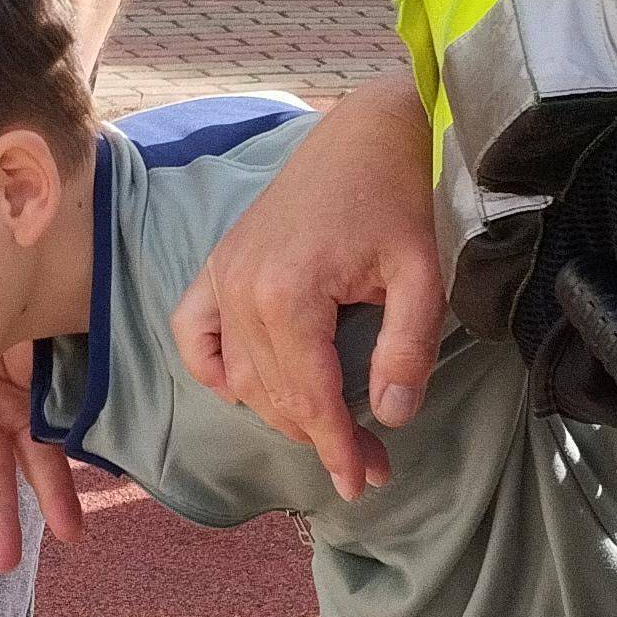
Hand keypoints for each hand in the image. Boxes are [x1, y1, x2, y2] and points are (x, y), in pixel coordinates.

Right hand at [170, 77, 444, 502]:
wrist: (365, 133)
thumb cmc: (397, 197)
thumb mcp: (422, 273)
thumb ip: (407, 348)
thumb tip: (390, 415)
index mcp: (289, 292)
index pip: (309, 396)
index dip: (337, 448)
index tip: (364, 483)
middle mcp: (242, 288)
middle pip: (274, 395)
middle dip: (321, 439)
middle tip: (371, 463)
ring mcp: (222, 275)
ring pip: (240, 377)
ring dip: (282, 414)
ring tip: (333, 434)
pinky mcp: (218, 264)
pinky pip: (195, 336)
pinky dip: (215, 370)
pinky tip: (247, 391)